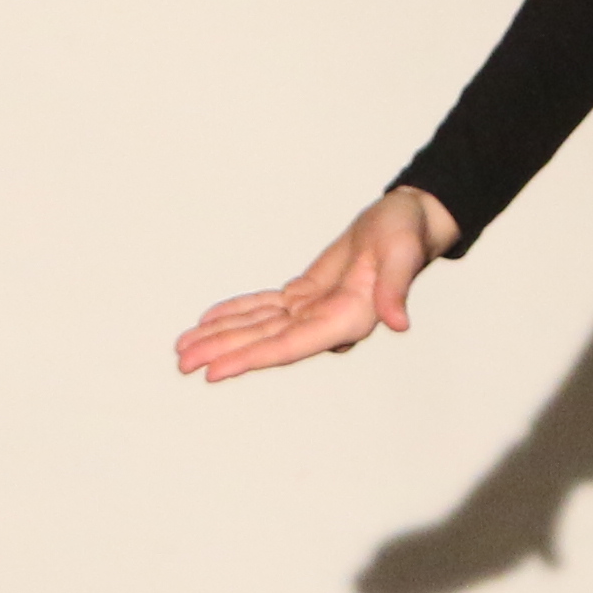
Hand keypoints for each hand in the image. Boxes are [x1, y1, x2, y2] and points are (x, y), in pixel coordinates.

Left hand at [177, 188, 451, 384]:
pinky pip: (266, 309)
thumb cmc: (408, 233)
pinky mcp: (308, 295)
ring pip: (260, 328)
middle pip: (266, 342)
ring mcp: (315, 311)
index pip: (290, 345)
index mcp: (348, 318)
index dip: (251, 359)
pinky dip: (237, 314)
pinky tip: (210, 321)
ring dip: (222, 337)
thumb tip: (397, 322)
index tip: (215, 372)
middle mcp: (328, 322)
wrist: (410, 221)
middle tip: (182, 362)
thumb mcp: (402, 252)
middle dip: (223, 351)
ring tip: (184, 347)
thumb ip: (395, 287)